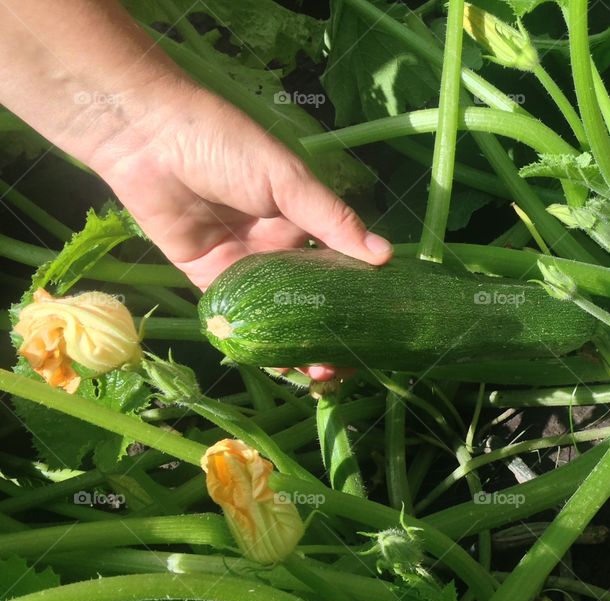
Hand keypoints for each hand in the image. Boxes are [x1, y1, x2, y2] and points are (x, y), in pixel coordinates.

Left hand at [88, 79, 391, 380]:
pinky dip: (257, 340)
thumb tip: (385, 256)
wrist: (146, 139)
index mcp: (304, 221)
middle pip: (311, 299)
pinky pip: (237, 316)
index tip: (376, 329)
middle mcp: (279, 248)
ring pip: (277, 315)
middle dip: (328, 333)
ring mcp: (245, 265)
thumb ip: (332, 220)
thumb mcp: (287, 179)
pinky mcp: (209, 280)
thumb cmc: (225, 145)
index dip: (358, 299)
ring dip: (295, 345)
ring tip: (314, 374)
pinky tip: (275, 363)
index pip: (341, 266)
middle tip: (341, 366)